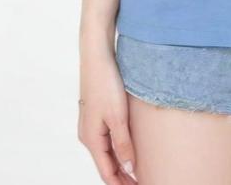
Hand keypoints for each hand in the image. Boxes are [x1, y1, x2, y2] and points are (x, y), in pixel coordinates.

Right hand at [77, 54, 138, 182]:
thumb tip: (129, 169)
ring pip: (107, 153)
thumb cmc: (106, 84)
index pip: (107, 173)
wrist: (97, 57)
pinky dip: (118, 151)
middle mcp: (88, 135)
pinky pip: (107, 141)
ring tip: (139, 172)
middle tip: (143, 183)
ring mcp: (91, 125)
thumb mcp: (117, 116)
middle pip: (106, 165)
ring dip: (121, 165)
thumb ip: (123, 144)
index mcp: (91, 139)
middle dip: (122, 177)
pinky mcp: (96, 115)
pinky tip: (129, 150)